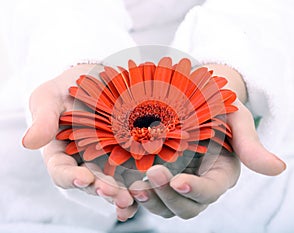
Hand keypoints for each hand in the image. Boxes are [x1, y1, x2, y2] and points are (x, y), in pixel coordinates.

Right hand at [22, 64, 135, 218]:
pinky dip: (138, 181)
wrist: (96, 78)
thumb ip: (43, 119)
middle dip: (102, 190)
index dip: (70, 177)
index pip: (61, 171)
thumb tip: (29, 143)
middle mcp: (84, 161)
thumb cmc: (67, 89)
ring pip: (113, 182)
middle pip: (91, 182)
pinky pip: (133, 170)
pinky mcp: (127, 153)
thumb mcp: (50, 98)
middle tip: (114, 194)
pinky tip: (147, 187)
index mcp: (61, 153)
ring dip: (121, 192)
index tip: (83, 177)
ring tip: (131, 197)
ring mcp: (107, 159)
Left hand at [123, 63, 286, 219]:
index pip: (211, 191)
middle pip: (186, 206)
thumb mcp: (234, 116)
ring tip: (132, 186)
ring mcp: (174, 180)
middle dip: (168, 196)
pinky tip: (118, 191)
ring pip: (163, 205)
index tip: (179, 181)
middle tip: (150, 176)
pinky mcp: (154, 174)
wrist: (193, 94)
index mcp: (219, 173)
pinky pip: (144, 193)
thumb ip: (249, 143)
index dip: (197, 190)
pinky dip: (132, 198)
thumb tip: (278, 169)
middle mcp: (197, 182)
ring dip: (149, 200)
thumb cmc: (217, 103)